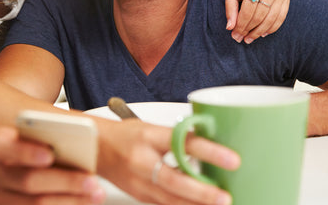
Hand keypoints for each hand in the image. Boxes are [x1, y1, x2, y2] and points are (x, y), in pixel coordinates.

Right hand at [0, 126, 105, 204]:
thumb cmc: (19, 145)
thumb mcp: (25, 134)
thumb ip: (43, 136)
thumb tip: (77, 140)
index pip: (7, 148)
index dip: (27, 153)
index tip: (50, 154)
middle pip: (29, 181)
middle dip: (65, 181)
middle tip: (91, 180)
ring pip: (35, 204)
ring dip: (70, 200)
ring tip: (95, 194)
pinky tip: (81, 202)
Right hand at [96, 119, 239, 204]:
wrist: (95, 148)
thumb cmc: (124, 135)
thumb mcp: (152, 128)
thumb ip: (178, 137)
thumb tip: (210, 145)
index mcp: (148, 137)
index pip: (183, 143)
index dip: (209, 152)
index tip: (232, 160)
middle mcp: (142, 161)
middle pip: (175, 180)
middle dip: (203, 193)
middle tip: (225, 197)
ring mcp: (138, 182)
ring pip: (170, 200)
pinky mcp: (139, 196)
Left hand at [222, 0, 289, 42]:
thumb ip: (230, 9)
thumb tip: (230, 28)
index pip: (248, 12)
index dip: (241, 26)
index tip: (234, 35)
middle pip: (260, 16)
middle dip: (250, 30)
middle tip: (241, 39)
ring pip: (271, 18)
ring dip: (260, 32)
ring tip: (250, 39)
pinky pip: (281, 16)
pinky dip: (272, 27)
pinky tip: (263, 33)